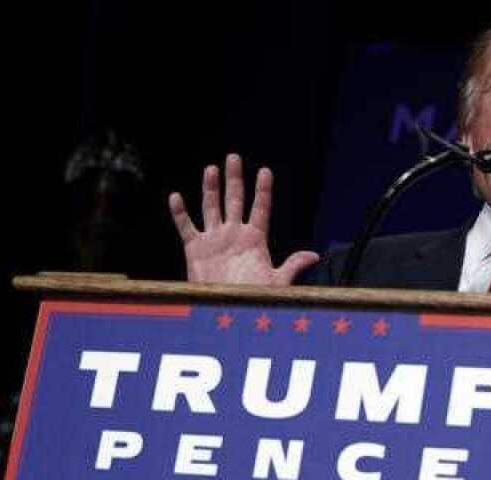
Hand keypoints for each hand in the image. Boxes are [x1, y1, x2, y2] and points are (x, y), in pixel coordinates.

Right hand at [168, 154, 318, 284]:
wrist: (228, 310)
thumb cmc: (254, 298)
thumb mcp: (276, 282)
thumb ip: (292, 266)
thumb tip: (314, 255)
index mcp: (255, 239)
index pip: (260, 208)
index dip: (263, 190)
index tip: (265, 171)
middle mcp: (234, 234)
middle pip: (234, 200)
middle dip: (234, 179)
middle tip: (234, 157)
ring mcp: (215, 239)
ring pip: (211, 207)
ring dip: (210, 188)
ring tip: (211, 168)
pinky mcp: (195, 249)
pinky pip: (186, 226)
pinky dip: (180, 213)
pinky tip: (176, 197)